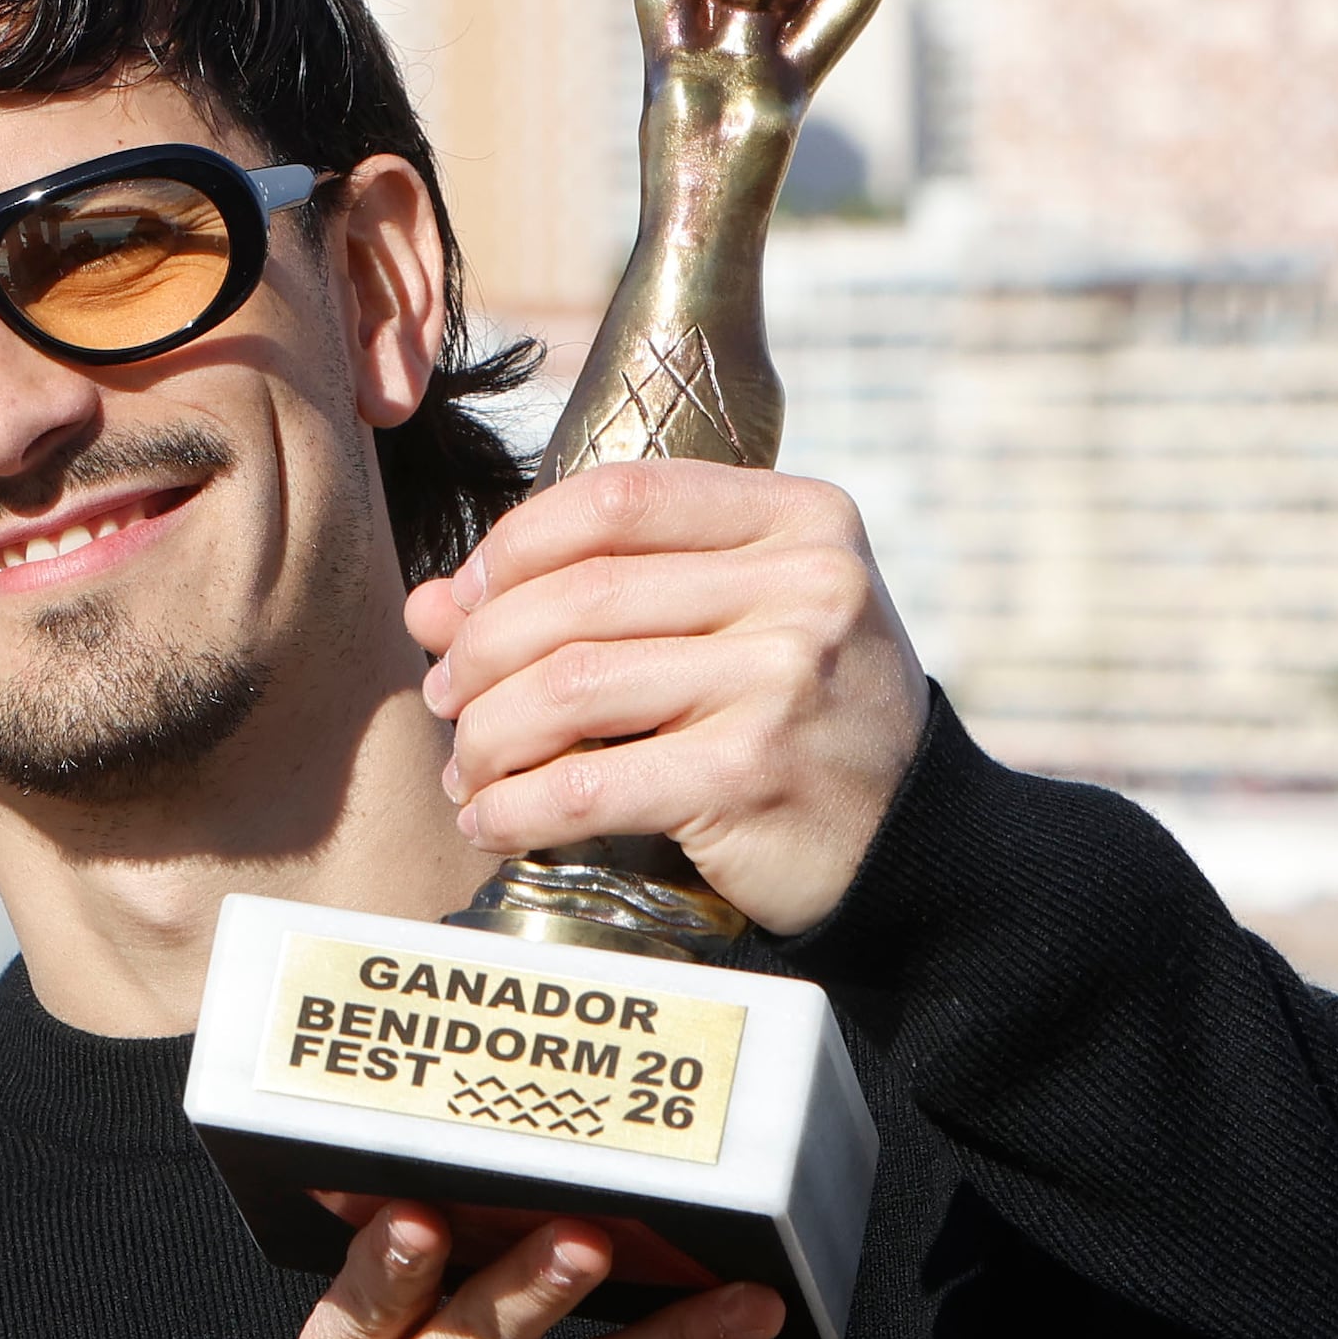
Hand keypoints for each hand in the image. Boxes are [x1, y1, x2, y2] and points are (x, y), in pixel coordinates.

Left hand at [405, 460, 924, 934]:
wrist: (905, 840)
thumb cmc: (800, 718)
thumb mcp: (727, 626)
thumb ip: (593, 594)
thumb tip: (432, 605)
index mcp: (801, 520)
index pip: (617, 498)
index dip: (514, 547)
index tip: (463, 602)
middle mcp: (804, 585)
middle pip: (578, 597)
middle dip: (479, 655)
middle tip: (445, 700)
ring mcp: (783, 678)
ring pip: (567, 688)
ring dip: (486, 737)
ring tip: (468, 769)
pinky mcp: (750, 775)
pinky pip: (586, 784)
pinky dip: (514, 809)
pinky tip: (491, 822)